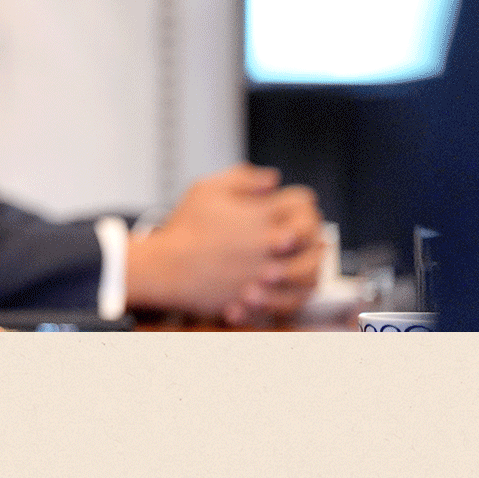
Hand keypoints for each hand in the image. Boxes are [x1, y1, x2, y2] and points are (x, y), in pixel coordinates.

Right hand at [125, 165, 323, 324]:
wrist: (165, 268)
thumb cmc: (183, 228)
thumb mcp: (205, 189)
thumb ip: (242, 178)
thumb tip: (272, 179)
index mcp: (258, 215)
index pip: (302, 202)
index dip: (301, 201)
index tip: (291, 205)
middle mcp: (266, 243)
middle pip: (313, 235)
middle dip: (312, 230)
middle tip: (304, 231)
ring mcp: (265, 272)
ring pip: (310, 270)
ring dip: (311, 262)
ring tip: (304, 258)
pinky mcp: (259, 297)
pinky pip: (294, 299)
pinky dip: (298, 291)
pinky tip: (290, 283)